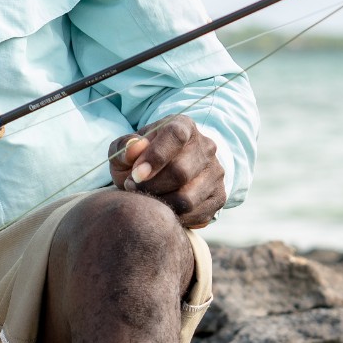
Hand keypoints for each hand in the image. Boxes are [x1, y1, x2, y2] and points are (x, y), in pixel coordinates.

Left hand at [111, 115, 225, 228]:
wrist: (167, 176)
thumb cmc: (142, 161)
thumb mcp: (126, 151)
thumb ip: (123, 147)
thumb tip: (134, 148)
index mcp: (183, 126)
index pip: (175, 135)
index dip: (155, 156)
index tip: (136, 174)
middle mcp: (206, 146)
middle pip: (180, 172)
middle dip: (151, 185)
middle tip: (132, 188)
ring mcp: (215, 172)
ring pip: (188, 198)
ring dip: (161, 203)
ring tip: (146, 199)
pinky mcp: (219, 195)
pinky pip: (196, 214)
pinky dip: (174, 216)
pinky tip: (162, 208)